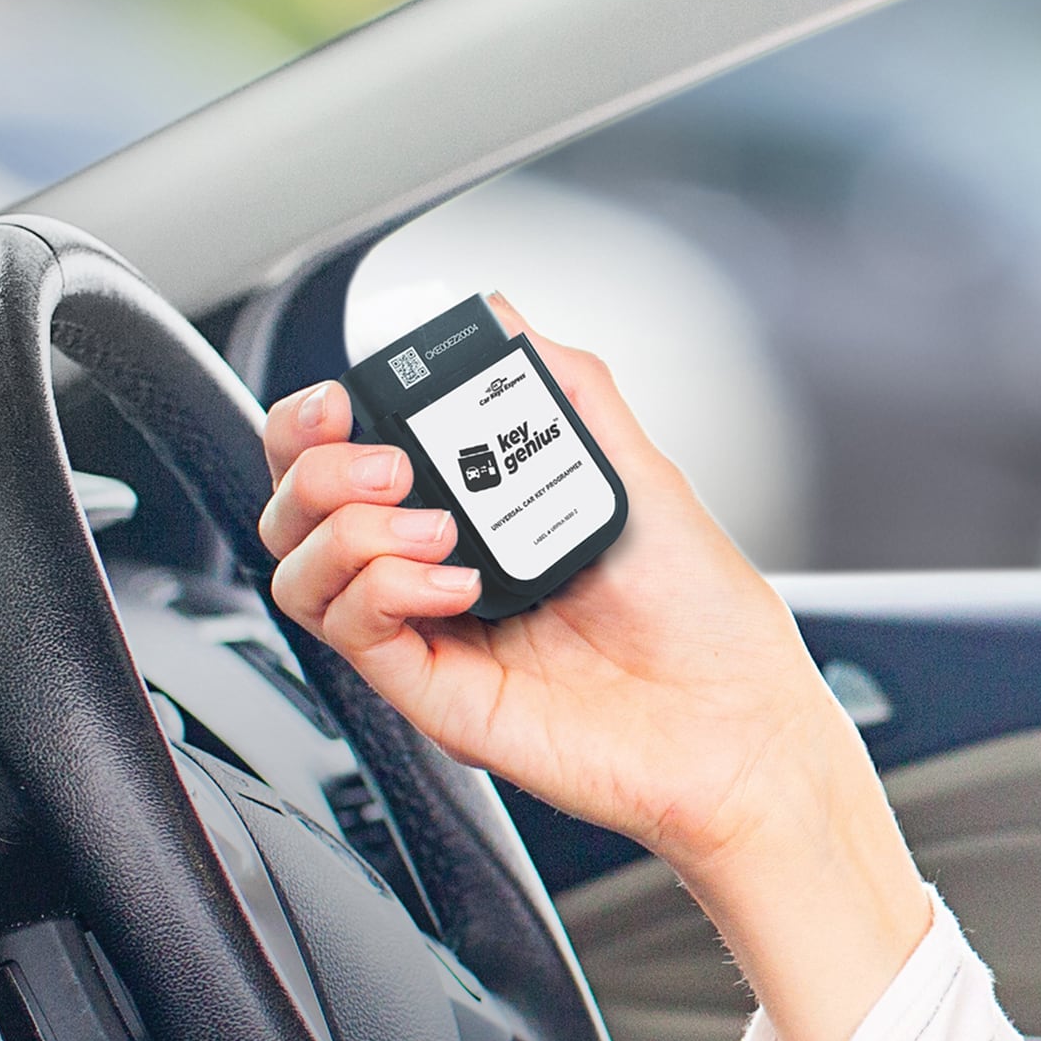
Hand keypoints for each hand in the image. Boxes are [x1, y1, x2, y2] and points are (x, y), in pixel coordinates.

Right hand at [257, 299, 927, 1040]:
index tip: (346, 399)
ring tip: (438, 526)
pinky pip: (352, 631)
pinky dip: (382, 588)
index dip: (318, 422)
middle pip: (299, 510)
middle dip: (315, 465)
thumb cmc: (707, 620)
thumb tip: (504, 316)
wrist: (740, 724)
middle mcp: (439, 571)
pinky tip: (455, 582)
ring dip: (347, 527)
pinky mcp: (435, 691)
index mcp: (477, 517)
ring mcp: (432, 632)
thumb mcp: (641, 476)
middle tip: (390, 462)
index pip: (347, 458)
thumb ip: (568, 392)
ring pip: (300, 571)